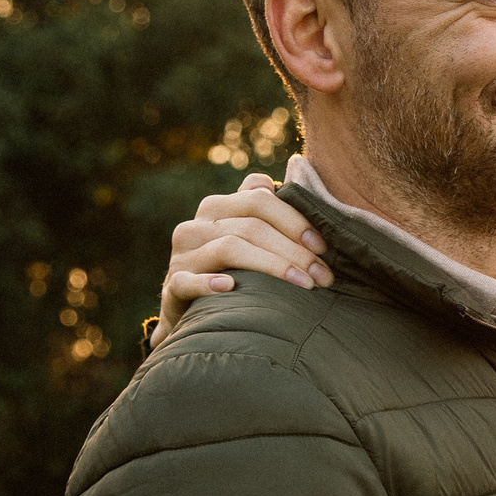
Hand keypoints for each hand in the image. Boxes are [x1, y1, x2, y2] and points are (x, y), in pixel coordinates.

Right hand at [154, 172, 333, 341]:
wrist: (189, 312)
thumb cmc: (229, 272)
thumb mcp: (244, 238)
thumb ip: (257, 209)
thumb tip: (272, 182)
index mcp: (217, 209)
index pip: (260, 200)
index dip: (294, 220)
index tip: (323, 247)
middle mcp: (196, 226)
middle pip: (251, 226)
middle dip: (294, 250)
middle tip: (323, 275)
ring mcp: (182, 256)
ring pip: (230, 248)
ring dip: (272, 266)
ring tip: (304, 284)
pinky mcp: (172, 286)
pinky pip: (187, 281)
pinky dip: (208, 284)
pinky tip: (230, 287)